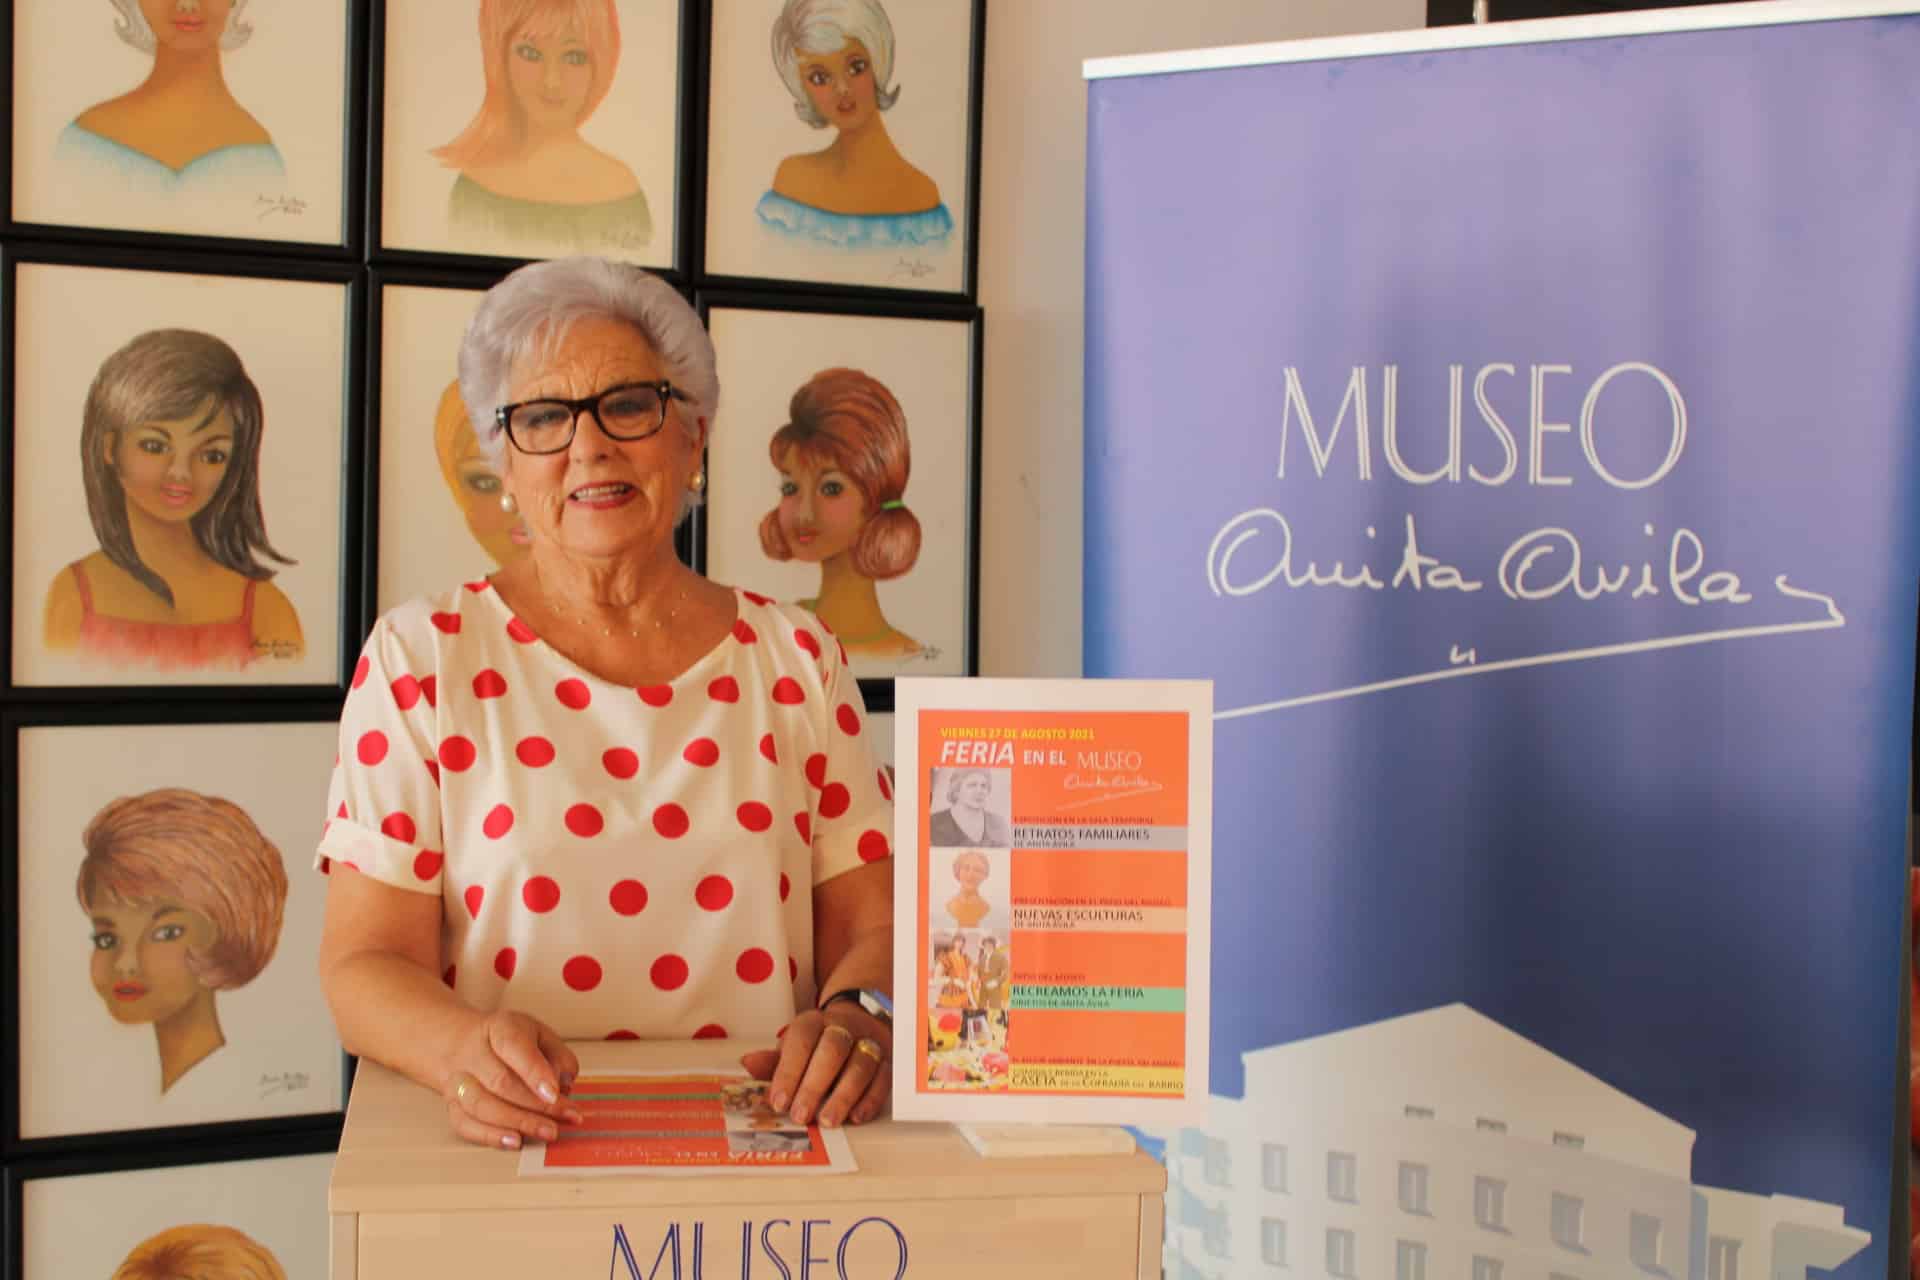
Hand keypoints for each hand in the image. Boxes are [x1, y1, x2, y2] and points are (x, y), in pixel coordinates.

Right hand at [441, 1009, 583, 1148]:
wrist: (459, 1042)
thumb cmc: (507, 1040)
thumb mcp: (539, 1034)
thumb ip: (558, 1055)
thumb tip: (565, 1083)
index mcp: (499, 1028)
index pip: (513, 1046)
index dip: (534, 1072)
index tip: (555, 1093)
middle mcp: (472, 1053)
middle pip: (500, 1082)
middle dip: (536, 1104)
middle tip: (566, 1116)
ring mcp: (457, 1081)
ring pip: (481, 1106)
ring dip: (518, 1123)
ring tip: (548, 1132)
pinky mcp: (452, 1105)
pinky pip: (465, 1124)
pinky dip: (490, 1136)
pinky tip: (515, 1141)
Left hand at [740, 1005, 890, 1127]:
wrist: (856, 1026)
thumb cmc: (815, 1046)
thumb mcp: (791, 1049)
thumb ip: (772, 1061)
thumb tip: (747, 1063)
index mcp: (813, 1023)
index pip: (801, 1041)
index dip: (788, 1072)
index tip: (778, 1102)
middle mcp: (843, 1028)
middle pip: (833, 1050)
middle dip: (815, 1085)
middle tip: (801, 1115)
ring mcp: (868, 1043)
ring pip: (861, 1065)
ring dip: (844, 1096)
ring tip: (828, 1121)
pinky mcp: (887, 1061)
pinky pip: (883, 1079)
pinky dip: (870, 1100)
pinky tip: (856, 1117)